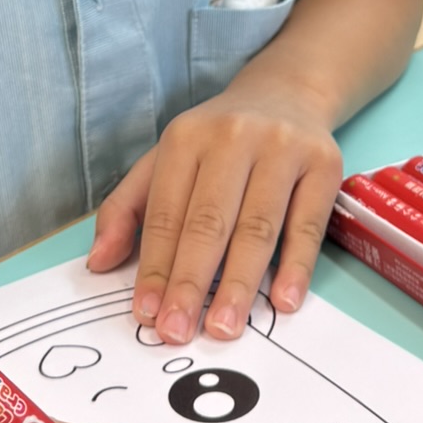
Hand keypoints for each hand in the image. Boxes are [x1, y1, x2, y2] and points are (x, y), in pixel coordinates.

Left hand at [89, 81, 343, 344]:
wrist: (287, 92)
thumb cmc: (218, 142)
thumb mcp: (165, 161)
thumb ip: (127, 209)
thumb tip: (99, 262)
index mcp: (185, 138)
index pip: (166, 214)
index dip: (155, 267)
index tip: (146, 314)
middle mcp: (232, 137)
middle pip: (209, 222)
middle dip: (191, 282)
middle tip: (178, 330)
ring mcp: (282, 148)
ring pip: (258, 227)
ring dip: (240, 284)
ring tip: (224, 328)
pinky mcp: (324, 164)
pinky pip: (308, 223)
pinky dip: (296, 266)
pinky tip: (283, 301)